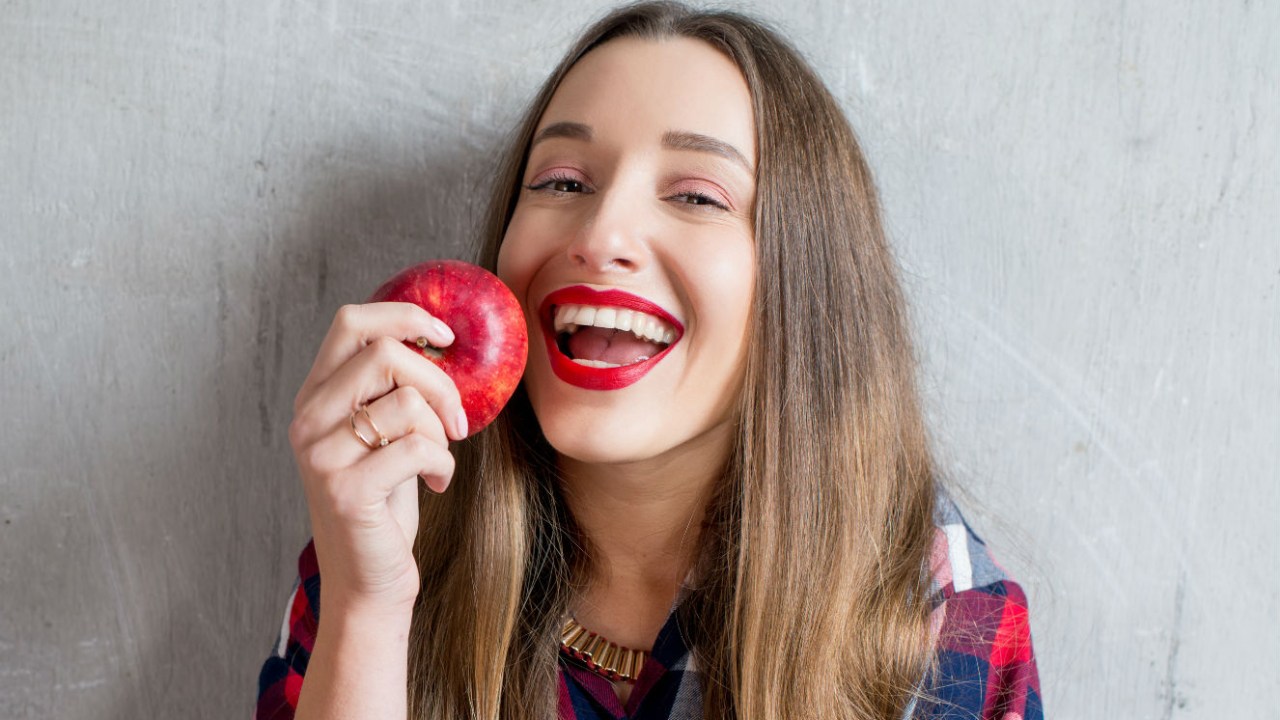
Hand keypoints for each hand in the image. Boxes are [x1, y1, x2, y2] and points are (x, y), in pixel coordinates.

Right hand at [288, 302, 466, 613]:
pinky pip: (417, 448)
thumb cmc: (385, 506)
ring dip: (440, 430)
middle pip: (384, 353)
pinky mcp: (347, 491)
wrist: (368, 584)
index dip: (404, 315)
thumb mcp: (385, 437)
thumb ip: (393, 391)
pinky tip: (437, 485)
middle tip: (457, 419)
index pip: (352, 323)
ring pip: (405, 401)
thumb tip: (440, 341)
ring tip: (438, 460)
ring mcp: (321, 455)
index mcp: (316, 398)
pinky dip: (443, 464)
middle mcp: (308, 420)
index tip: (446, 336)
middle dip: (438, 380)